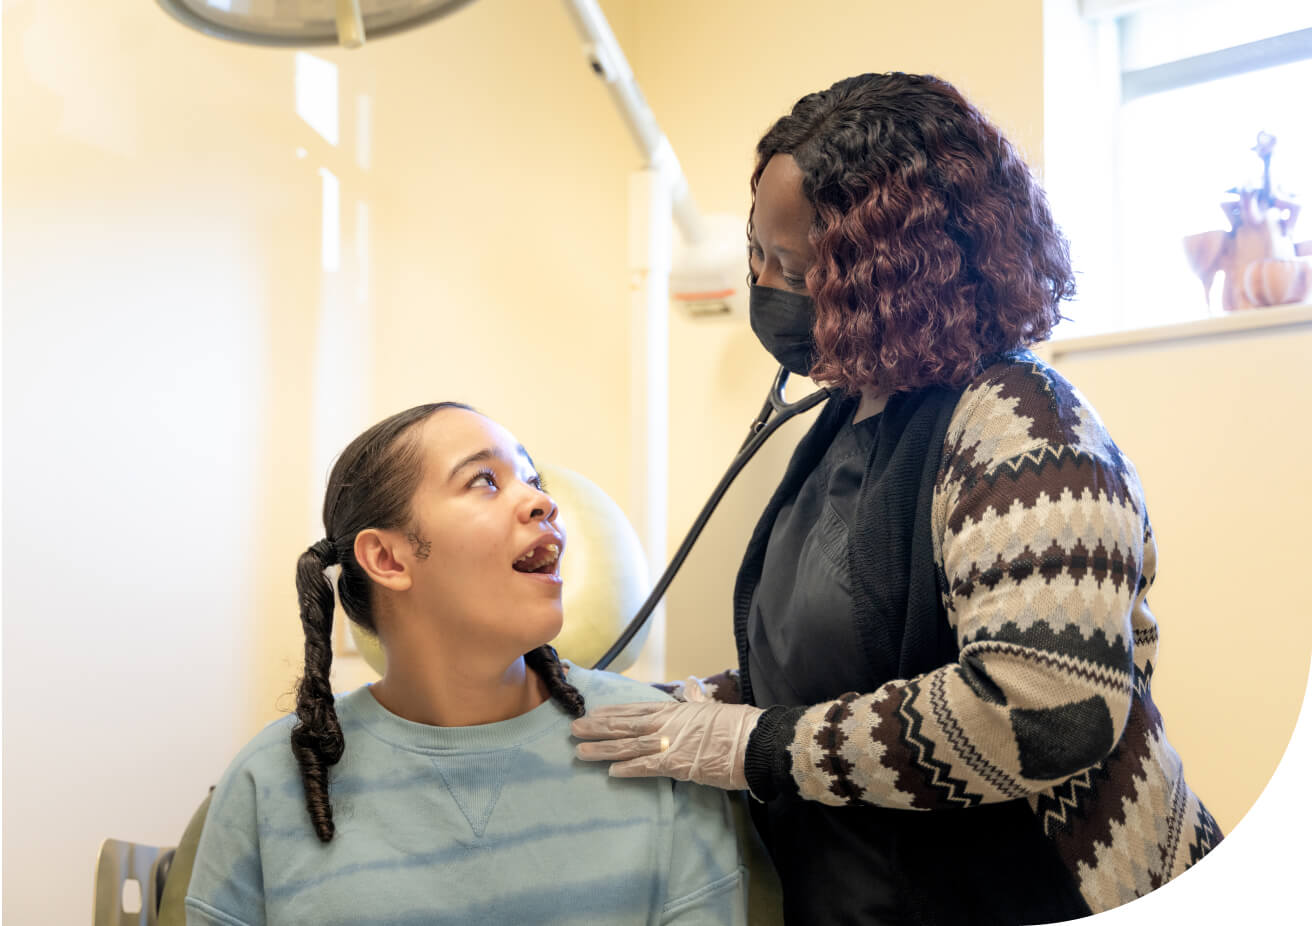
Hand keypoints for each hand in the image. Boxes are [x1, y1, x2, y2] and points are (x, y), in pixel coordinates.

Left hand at [571, 698, 763, 789]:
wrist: (754, 740)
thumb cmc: (737, 724)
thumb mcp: (712, 707)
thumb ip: (697, 699)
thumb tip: (691, 685)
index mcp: (675, 710)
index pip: (636, 709)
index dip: (613, 712)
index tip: (593, 713)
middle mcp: (667, 724)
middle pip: (625, 725)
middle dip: (599, 728)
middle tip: (574, 729)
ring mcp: (669, 744)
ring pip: (629, 746)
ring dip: (604, 749)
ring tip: (581, 751)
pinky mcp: (676, 765)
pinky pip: (647, 768)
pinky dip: (628, 769)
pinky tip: (610, 771)